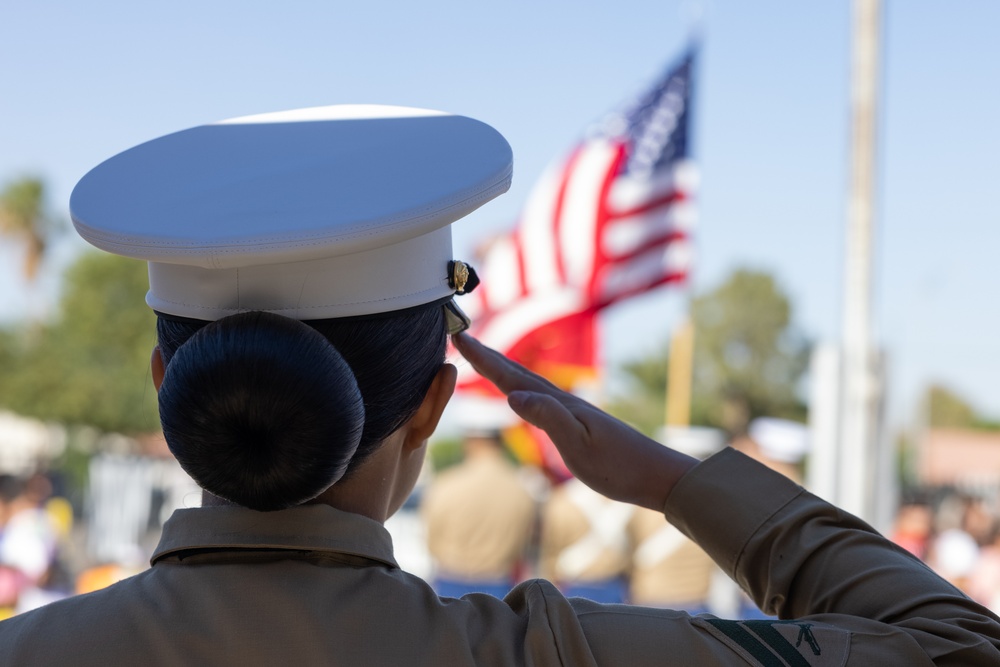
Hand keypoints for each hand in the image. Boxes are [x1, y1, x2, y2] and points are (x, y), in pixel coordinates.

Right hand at [452, 333, 697, 511]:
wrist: (657, 475)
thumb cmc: (619, 466)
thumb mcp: (579, 445)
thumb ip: (547, 417)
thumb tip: (511, 395)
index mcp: (557, 404)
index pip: (510, 377)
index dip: (483, 358)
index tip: (459, 335)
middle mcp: (562, 401)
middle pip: (517, 373)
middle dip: (488, 356)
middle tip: (462, 336)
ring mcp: (571, 412)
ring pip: (528, 383)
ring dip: (504, 370)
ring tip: (486, 360)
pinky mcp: (579, 424)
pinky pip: (540, 398)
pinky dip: (523, 389)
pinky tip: (525, 395)